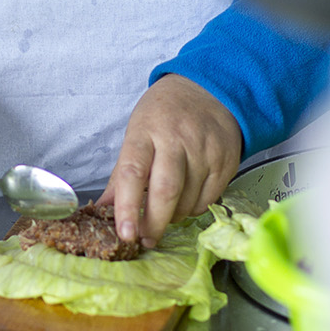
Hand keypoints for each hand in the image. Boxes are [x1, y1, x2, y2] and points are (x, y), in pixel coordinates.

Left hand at [99, 75, 242, 249]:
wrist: (210, 90)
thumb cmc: (165, 114)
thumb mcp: (137, 132)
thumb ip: (122, 174)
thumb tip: (103, 209)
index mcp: (146, 131)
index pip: (133, 173)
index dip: (127, 207)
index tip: (125, 233)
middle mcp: (177, 140)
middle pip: (166, 191)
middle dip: (154, 223)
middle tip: (145, 239)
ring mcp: (205, 150)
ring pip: (188, 201)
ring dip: (173, 217)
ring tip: (165, 213)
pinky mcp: (226, 161)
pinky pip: (207, 200)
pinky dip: (192, 210)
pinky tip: (185, 201)